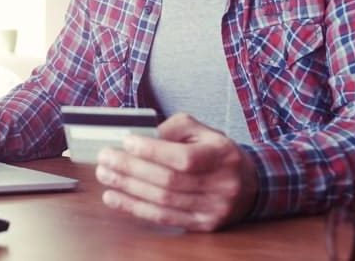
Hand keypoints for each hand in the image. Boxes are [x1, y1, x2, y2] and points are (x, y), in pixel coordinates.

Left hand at [95, 112, 258, 230]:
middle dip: (131, 169)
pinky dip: (135, 208)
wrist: (249, 184)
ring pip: (163, 201)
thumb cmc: (216, 152)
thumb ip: (171, 129)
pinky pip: (163, 218)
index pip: (184, 157)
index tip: (126, 141)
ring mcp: (213, 209)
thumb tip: (138, 137)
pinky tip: (114, 197)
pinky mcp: (202, 225)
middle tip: (106, 158)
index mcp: (222, 156)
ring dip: (128, 188)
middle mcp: (221, 185)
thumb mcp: (201, 130)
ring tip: (105, 175)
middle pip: (169, 181)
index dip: (152, 151)